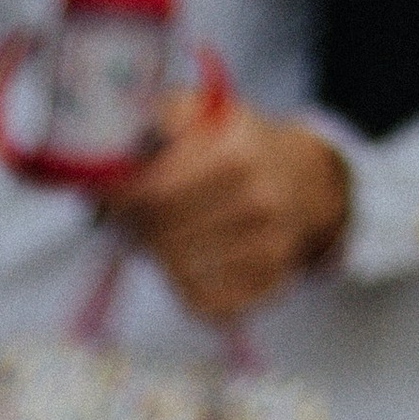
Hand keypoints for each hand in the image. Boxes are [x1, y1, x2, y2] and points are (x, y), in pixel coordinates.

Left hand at [104, 98, 349, 327]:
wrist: (306, 180)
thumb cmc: (242, 147)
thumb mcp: (209, 113)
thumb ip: (164, 118)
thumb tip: (123, 151)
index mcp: (237, 152)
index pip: (157, 193)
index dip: (123, 200)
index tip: (112, 201)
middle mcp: (258, 200)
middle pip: (164, 236)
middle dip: (137, 231)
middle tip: (128, 224)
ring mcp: (268, 244)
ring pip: (181, 273)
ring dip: (160, 260)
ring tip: (159, 240)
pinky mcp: (271, 280)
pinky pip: (209, 306)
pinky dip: (187, 291)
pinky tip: (185, 268)